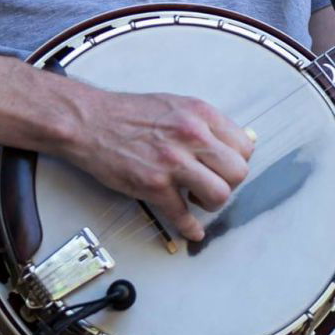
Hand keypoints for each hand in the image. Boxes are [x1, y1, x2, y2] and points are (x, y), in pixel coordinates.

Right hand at [62, 89, 254, 241]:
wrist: (90, 122)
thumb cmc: (129, 114)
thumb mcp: (176, 106)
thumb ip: (205, 124)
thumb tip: (232, 144)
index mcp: (200, 114)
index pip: (244, 146)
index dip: (236, 160)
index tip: (225, 167)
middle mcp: (191, 136)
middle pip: (238, 172)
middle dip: (228, 183)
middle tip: (212, 183)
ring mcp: (173, 162)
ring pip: (219, 195)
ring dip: (211, 203)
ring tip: (197, 198)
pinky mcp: (154, 185)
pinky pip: (183, 215)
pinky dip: (189, 228)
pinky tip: (191, 229)